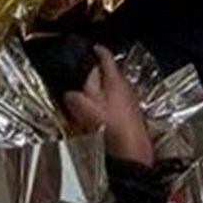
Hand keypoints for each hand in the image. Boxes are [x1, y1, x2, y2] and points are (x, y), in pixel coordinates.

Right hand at [64, 45, 153, 166]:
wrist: (133, 155)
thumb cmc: (113, 129)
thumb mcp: (87, 110)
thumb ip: (75, 97)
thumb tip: (69, 91)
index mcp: (116, 80)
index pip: (106, 57)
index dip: (97, 50)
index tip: (91, 47)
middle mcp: (126, 87)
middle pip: (110, 73)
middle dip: (96, 74)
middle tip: (82, 76)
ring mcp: (131, 101)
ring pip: (113, 89)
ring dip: (101, 90)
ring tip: (87, 98)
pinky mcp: (132, 116)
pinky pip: (116, 102)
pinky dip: (106, 104)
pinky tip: (98, 117)